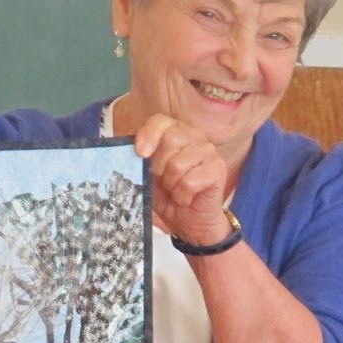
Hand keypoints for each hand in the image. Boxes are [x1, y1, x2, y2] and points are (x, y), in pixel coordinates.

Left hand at [133, 114, 234, 248]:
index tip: (141, 154)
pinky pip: (190, 181)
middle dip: (159, 167)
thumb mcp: (146, 176)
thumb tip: (124, 154)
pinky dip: (182, 196)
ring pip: (178, 164)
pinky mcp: (218, 169)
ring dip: (171, 185)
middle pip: (170, 140)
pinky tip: (186, 198)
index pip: (160, 121)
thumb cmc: (167, 195)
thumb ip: (139, 162)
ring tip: (176, 190)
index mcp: (175, 132)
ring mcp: (209, 151)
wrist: (189, 220)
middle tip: (163, 181)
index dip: (148, 135)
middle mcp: (194, 136)